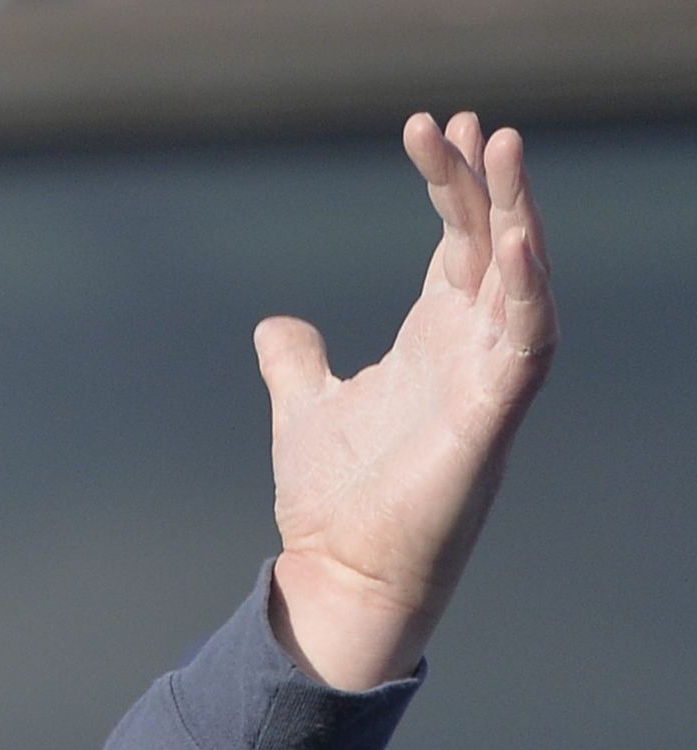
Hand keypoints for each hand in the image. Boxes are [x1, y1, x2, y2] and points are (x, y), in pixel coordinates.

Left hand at [261, 113, 557, 691]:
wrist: (338, 578)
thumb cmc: (336, 504)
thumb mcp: (305, 411)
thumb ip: (297, 364)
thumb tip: (276, 325)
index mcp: (433, 342)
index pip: (456, 243)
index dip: (453, 187)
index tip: (438, 129)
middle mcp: (468, 352)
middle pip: (490, 244)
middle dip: (484, 182)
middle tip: (471, 120)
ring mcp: (485, 382)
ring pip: (520, 279)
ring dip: (516, 214)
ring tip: (504, 149)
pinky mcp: (491, 419)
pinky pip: (525, 342)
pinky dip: (524, 291)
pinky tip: (514, 241)